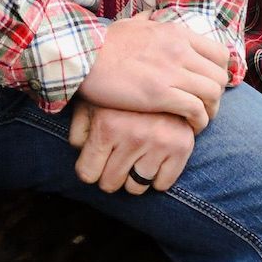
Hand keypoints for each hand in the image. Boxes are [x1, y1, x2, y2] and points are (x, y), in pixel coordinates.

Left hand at [70, 100, 195, 195]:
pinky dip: (157, 177)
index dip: (89, 168)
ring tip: (135, 155)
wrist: (161, 72)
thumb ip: (79, 130)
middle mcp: (133, 136)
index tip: (95, 158)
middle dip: (109, 173)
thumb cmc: (117, 91)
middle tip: (115, 155)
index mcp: (107, 126)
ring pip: (135, 188)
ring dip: (133, 176)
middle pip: (109, 183)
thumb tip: (81, 153)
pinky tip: (153, 158)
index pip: (87, 174)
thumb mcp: (90, 104)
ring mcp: (159, 142)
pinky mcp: (181, 146)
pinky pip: (162, 184)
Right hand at [78, 11, 230, 129]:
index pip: (220, 53)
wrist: (82, 55)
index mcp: (175, 33)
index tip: (208, 85)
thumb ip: (147, 21)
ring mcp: (171, 71)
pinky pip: (195, 110)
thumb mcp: (131, 23)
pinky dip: (199, 121)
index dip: (219, 73)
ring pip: (212, 93)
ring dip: (210, 110)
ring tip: (199, 120)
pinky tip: (190, 127)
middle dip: (217, 95)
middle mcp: (179, 49)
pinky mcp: (160, 94)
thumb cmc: (102, 43)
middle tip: (205, 107)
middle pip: (220, 75)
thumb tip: (150, 16)